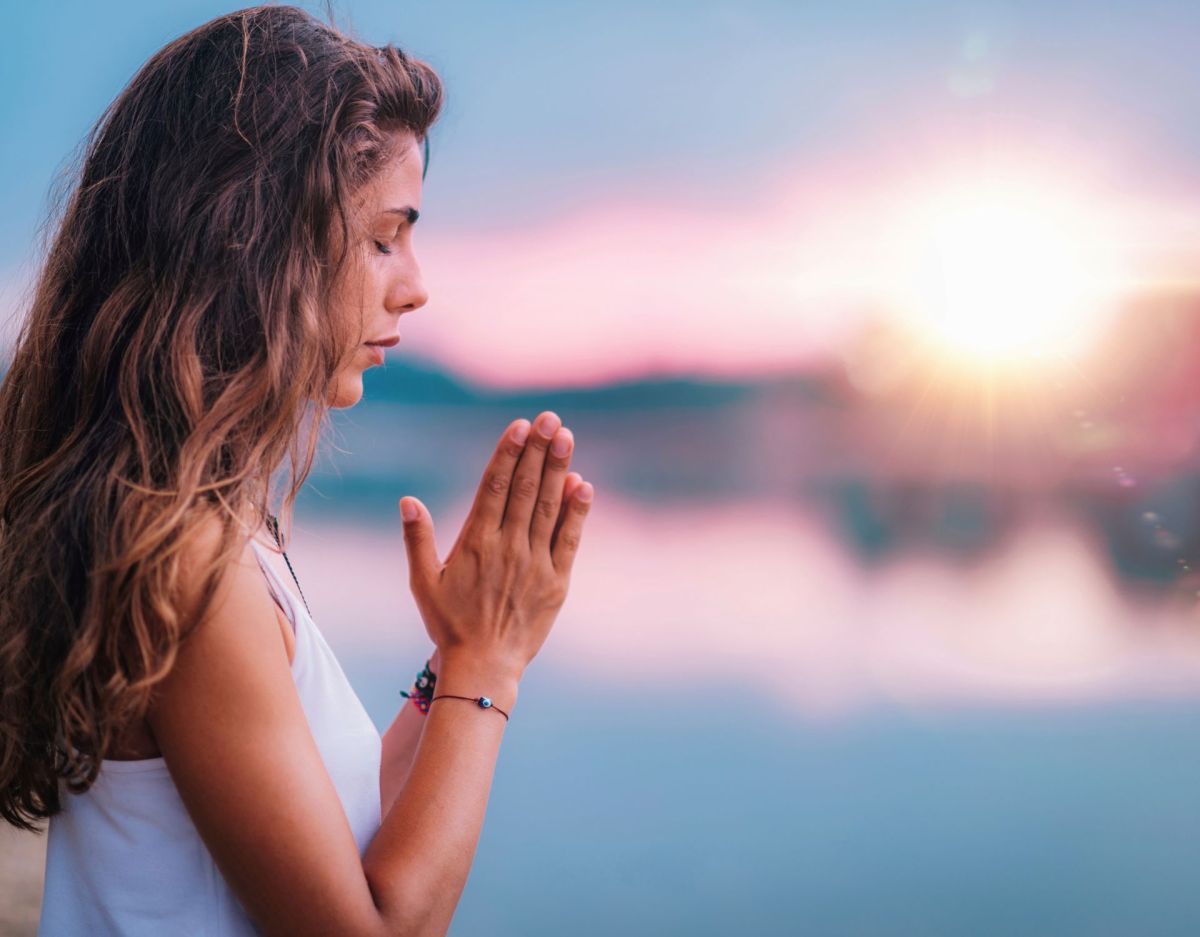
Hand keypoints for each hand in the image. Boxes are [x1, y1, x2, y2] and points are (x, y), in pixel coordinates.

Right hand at [398, 411, 593, 677]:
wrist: (484, 667)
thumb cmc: (449, 624)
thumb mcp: (422, 582)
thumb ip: (417, 538)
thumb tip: (408, 500)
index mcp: (476, 543)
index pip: (495, 487)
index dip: (508, 453)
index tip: (520, 425)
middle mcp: (508, 547)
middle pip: (525, 488)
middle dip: (538, 450)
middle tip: (551, 419)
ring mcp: (535, 563)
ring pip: (548, 507)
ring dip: (558, 470)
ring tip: (567, 437)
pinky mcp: (557, 582)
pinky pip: (569, 540)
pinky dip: (576, 512)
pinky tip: (583, 485)